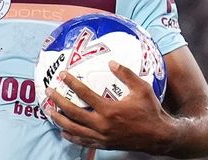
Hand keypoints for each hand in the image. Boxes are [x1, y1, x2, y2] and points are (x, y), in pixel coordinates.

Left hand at [46, 60, 173, 152]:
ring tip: (49, 111)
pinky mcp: (104, 144)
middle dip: (58, 101)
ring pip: (74, 129)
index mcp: (109, 109)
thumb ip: (126, 74)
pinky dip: (70, 136)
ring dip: (59, 119)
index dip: (71, 83)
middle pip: (73, 113)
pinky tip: (63, 130)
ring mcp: (102, 137)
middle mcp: (102, 125)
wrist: (159, 136)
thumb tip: (111, 63)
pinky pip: (82, 141)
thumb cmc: (150, 111)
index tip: (62, 75)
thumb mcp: (142, 89)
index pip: (84, 94)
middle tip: (48, 92)